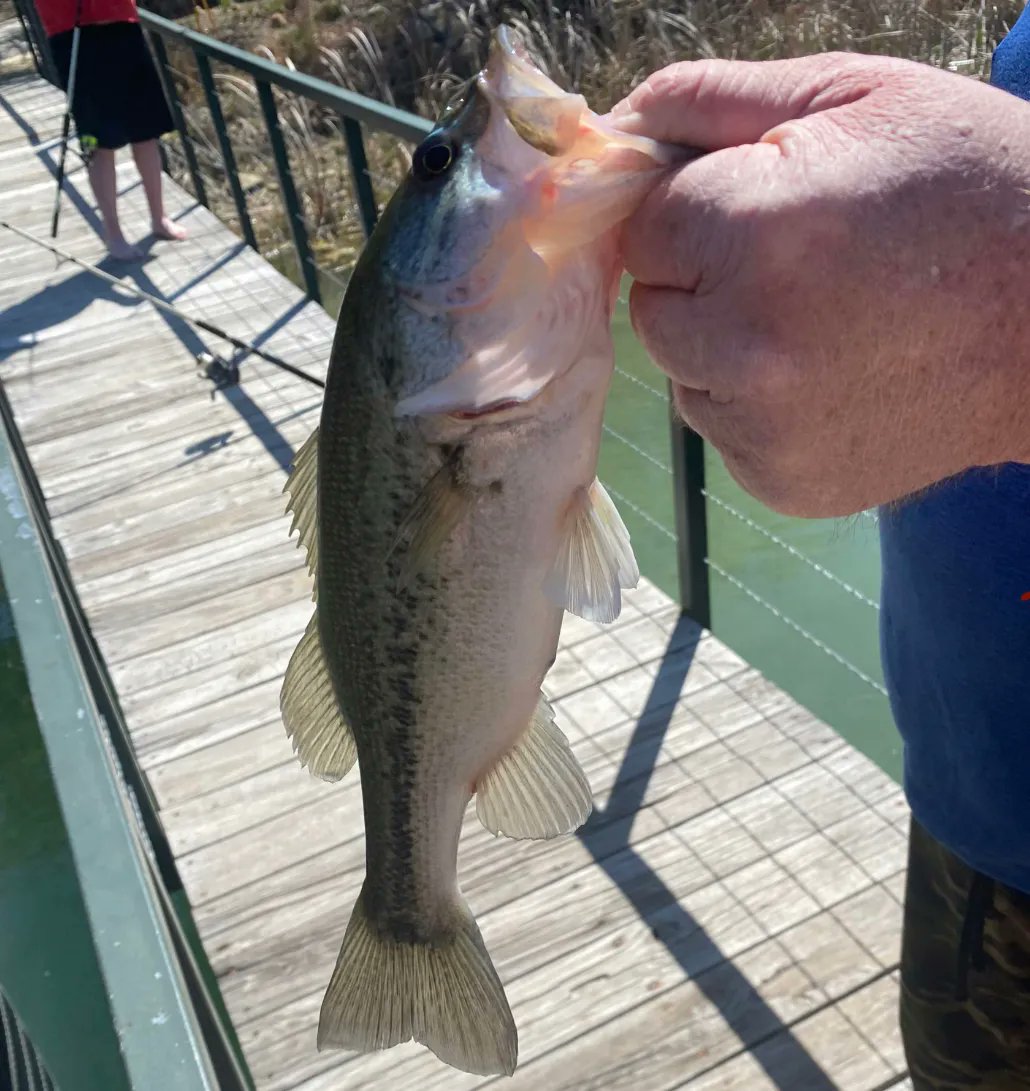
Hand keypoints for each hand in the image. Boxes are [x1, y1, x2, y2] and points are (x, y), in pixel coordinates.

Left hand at [613, 54, 1029, 515]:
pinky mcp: (783, 481)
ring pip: (685, 375)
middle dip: (702, 280)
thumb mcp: (858, 99)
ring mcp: (762, 427)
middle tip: (796, 266)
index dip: (698, 210)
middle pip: (653, 309)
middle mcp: (744, 345)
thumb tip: (620, 122)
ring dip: (724, 349)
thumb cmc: (971, 188)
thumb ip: (716, 100)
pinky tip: (833, 377)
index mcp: (754, 234)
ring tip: (824, 324)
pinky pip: (725, 432)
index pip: (644, 229)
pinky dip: (757, 407)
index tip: (759, 206)